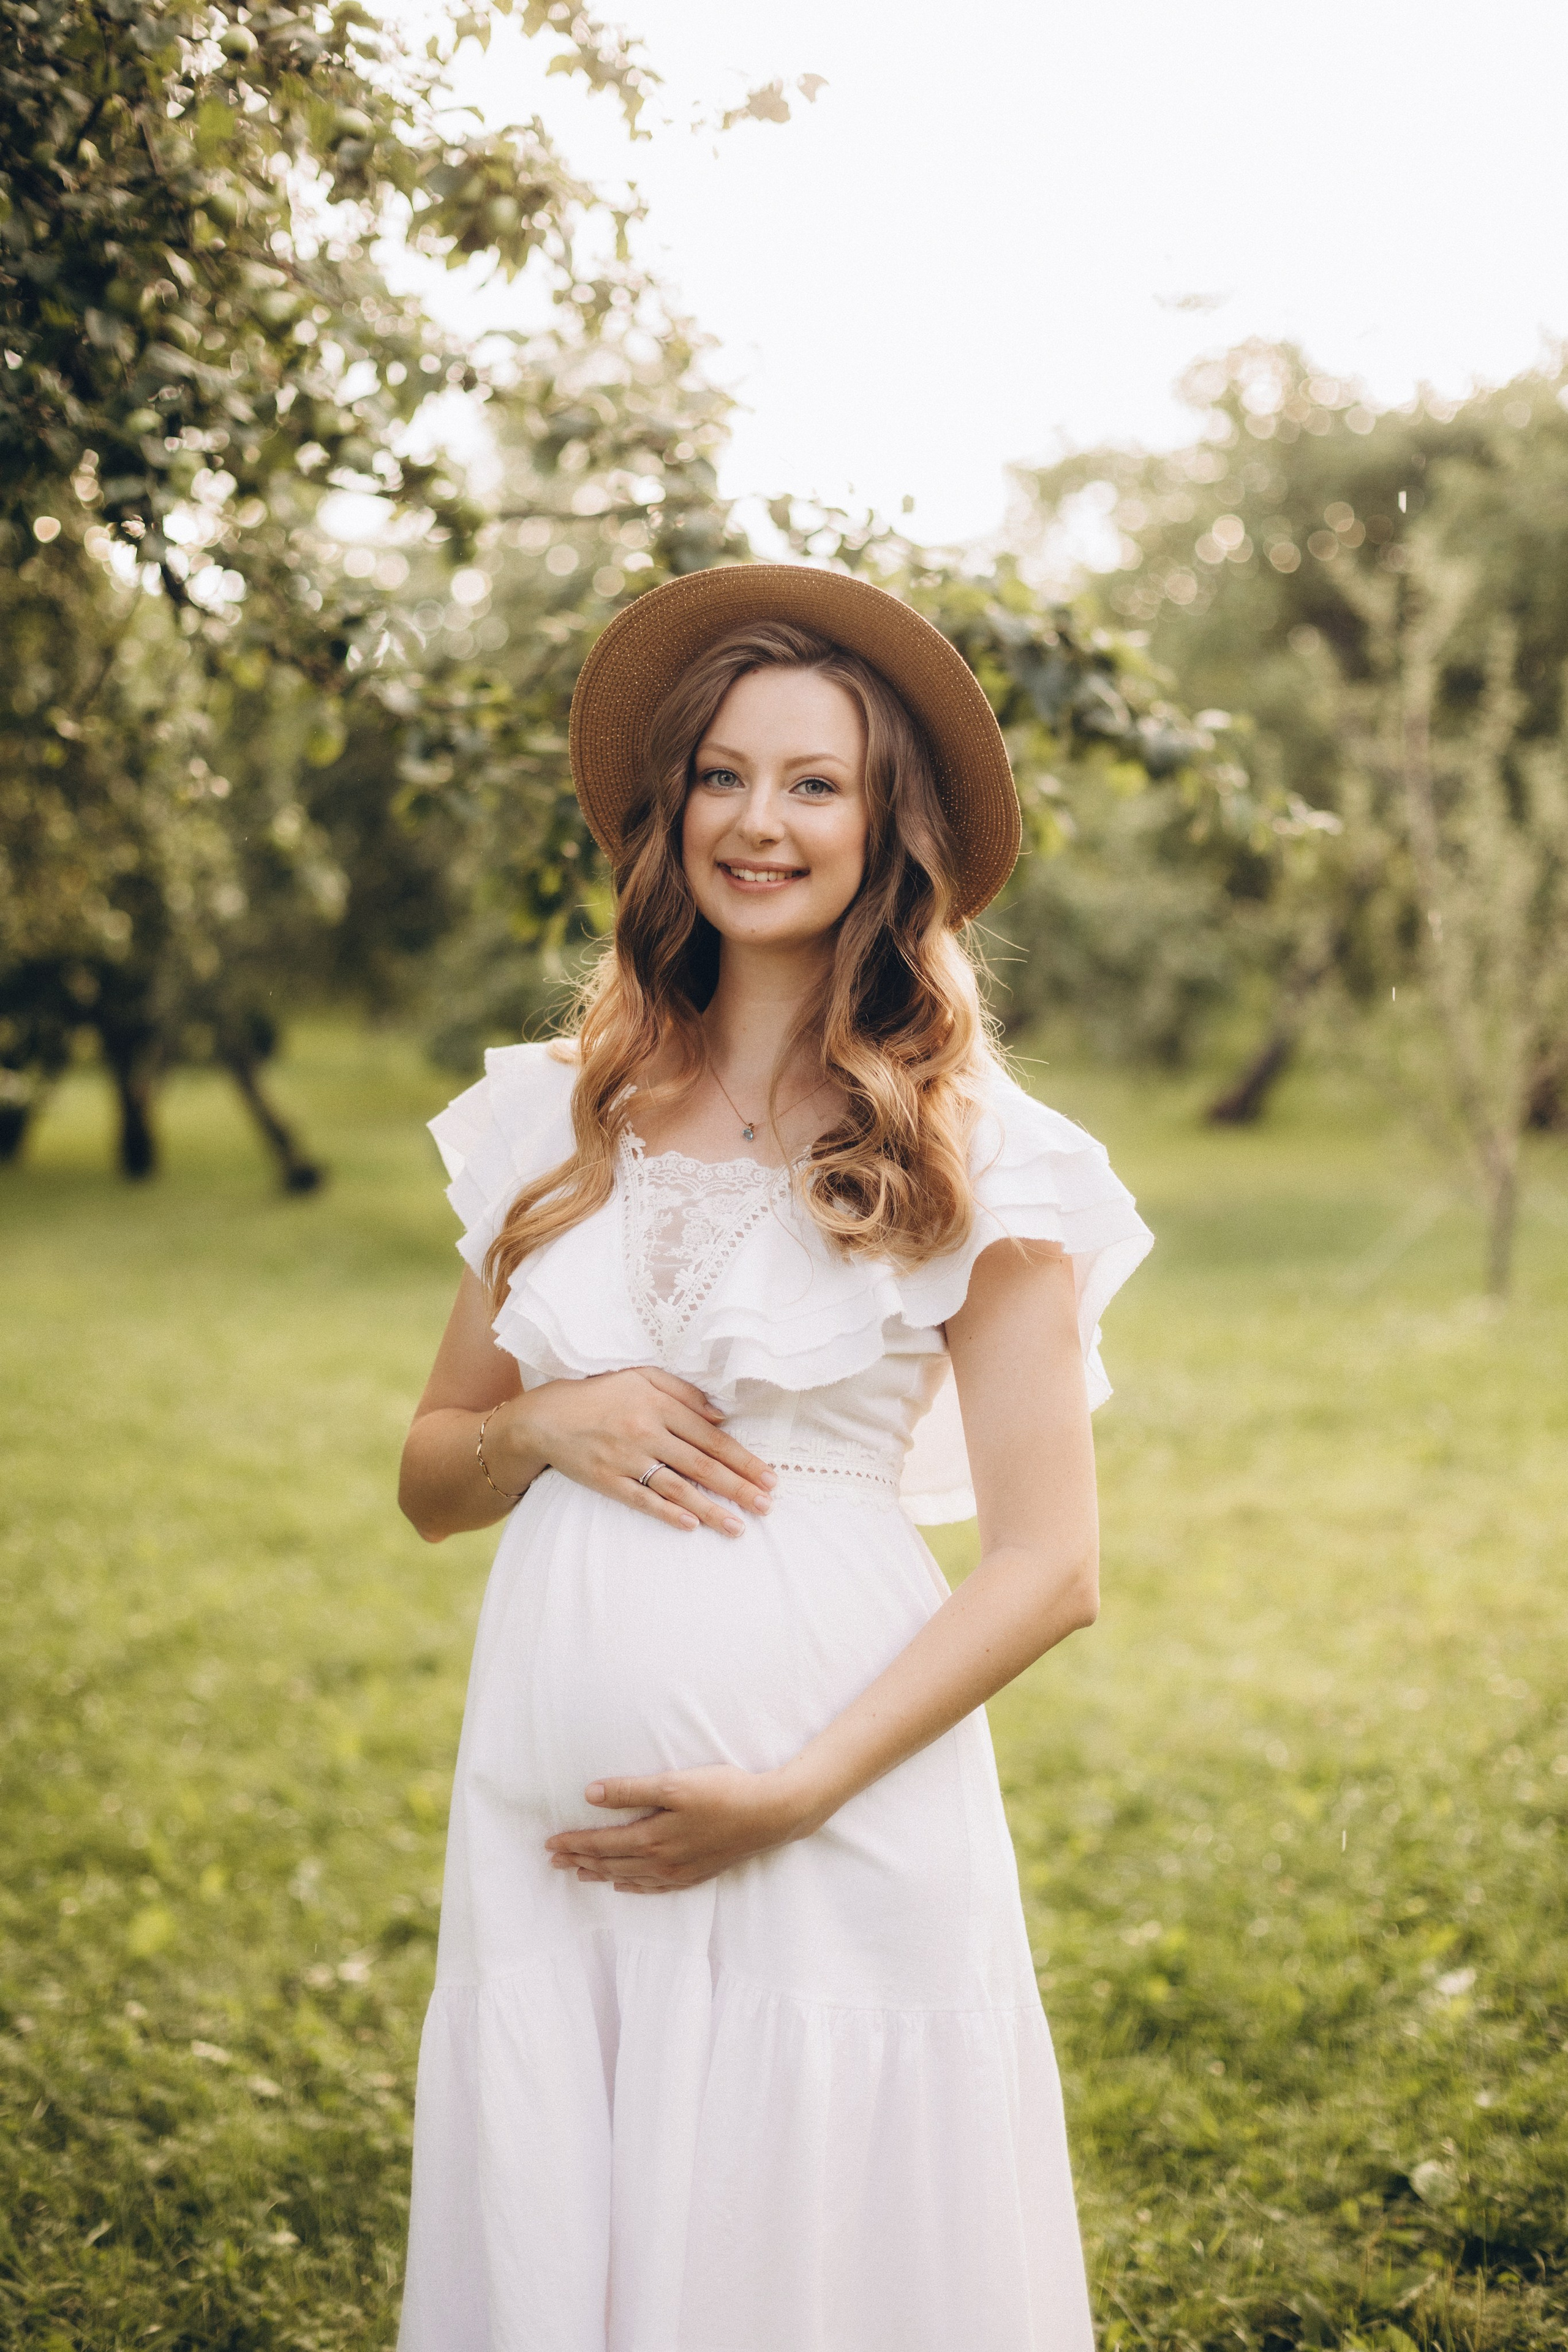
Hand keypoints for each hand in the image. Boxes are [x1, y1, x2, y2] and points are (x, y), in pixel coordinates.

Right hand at [486, 1367, 774, 1535]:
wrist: (544, 1418)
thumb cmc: (599, 1394)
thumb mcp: (640, 1376)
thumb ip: (683, 1392)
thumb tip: (720, 1416)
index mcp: (658, 1405)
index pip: (711, 1437)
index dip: (743, 1459)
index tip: (768, 1476)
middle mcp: (646, 1432)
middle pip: (702, 1465)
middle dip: (739, 1487)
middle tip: (767, 1505)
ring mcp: (626, 1459)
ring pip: (678, 1487)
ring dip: (711, 1509)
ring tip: (739, 1526)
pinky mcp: (607, 1481)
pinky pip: (643, 1500)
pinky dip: (668, 1513)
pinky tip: (692, 1525)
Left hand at [545, 1764, 819, 1891]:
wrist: (770, 1815)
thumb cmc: (723, 1791)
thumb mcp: (674, 1784)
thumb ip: (631, 1790)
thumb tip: (590, 1794)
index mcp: (653, 1836)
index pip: (602, 1843)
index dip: (574, 1843)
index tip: (550, 1844)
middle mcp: (662, 1860)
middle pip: (611, 1862)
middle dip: (580, 1860)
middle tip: (554, 1862)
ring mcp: (680, 1871)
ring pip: (630, 1877)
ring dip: (602, 1874)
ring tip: (580, 1874)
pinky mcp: (696, 1874)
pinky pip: (655, 1887)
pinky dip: (634, 1887)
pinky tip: (625, 1886)